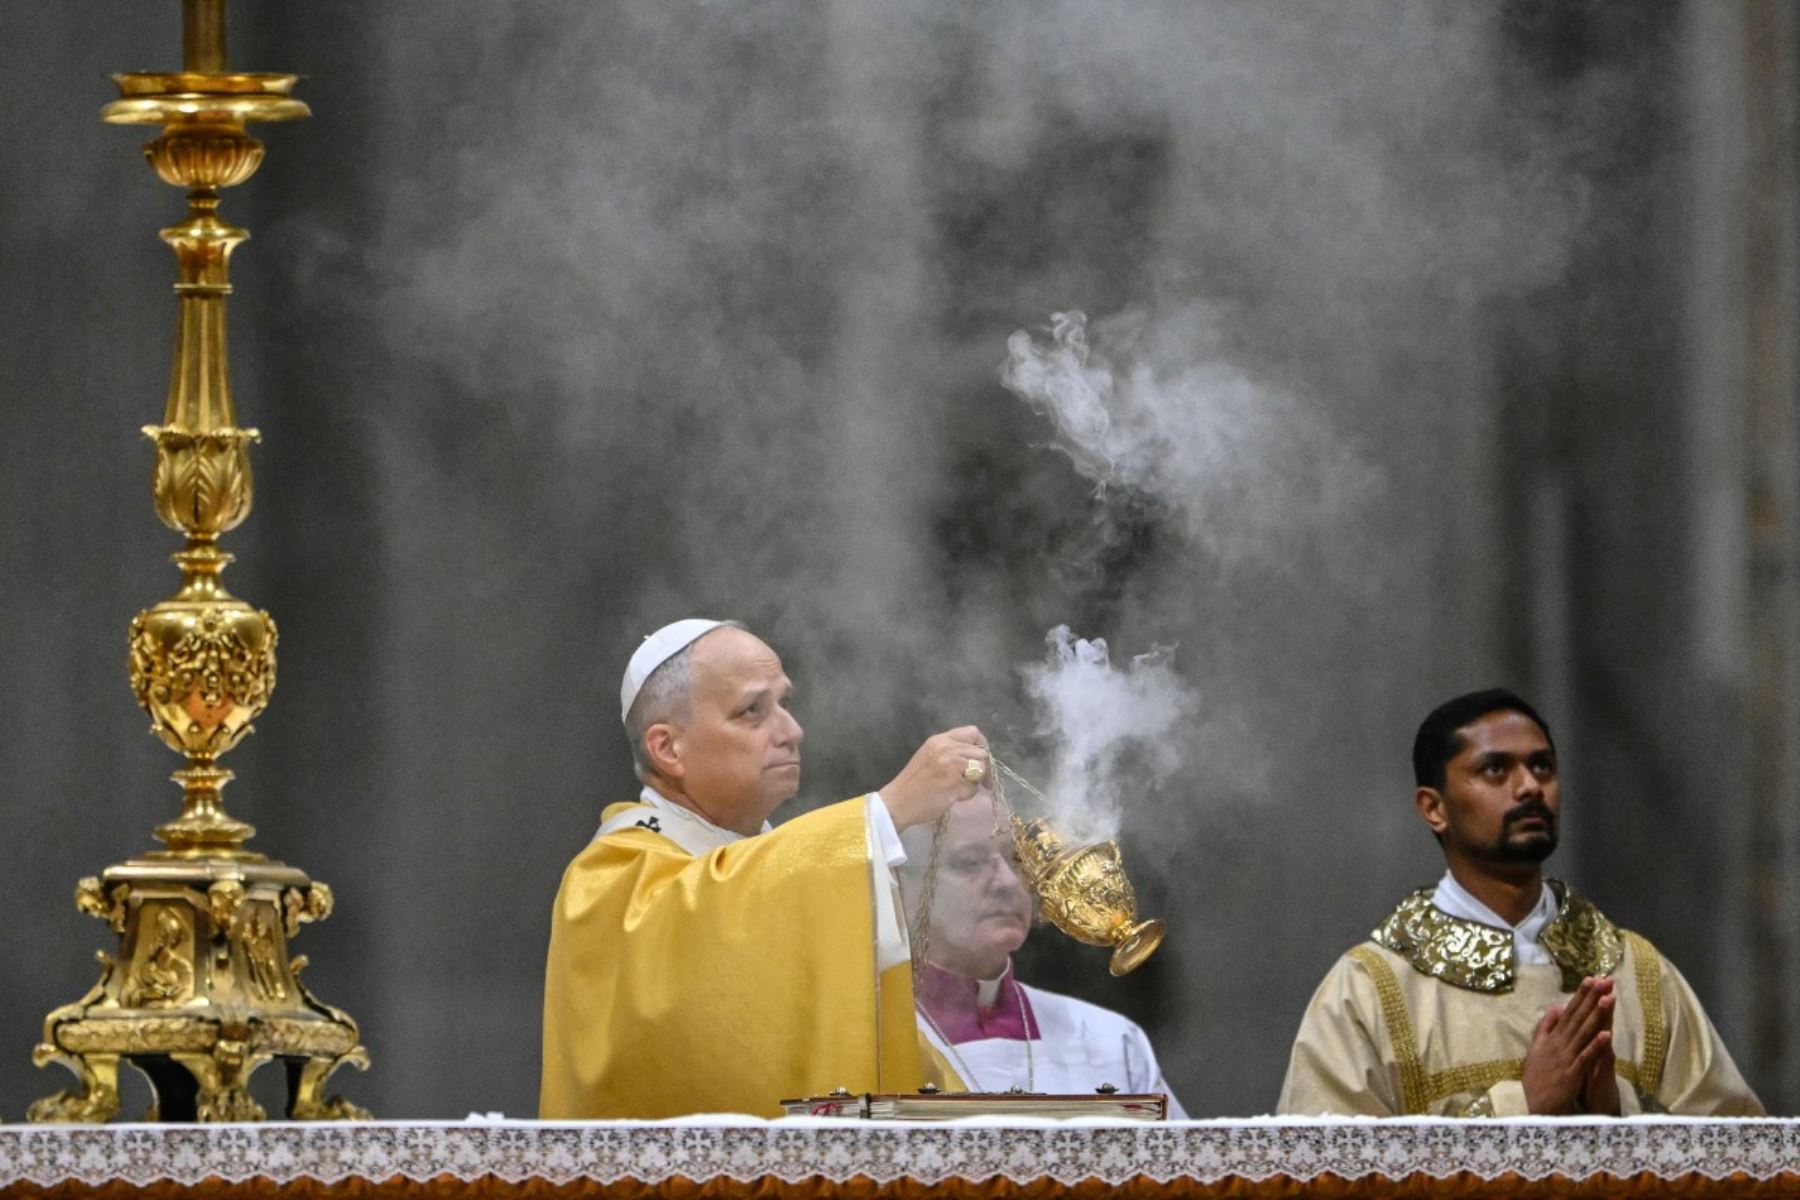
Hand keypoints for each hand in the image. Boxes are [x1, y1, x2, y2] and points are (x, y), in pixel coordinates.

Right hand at [879, 726, 988, 830]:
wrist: (898, 802)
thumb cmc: (913, 782)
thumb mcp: (929, 755)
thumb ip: (950, 751)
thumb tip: (975, 756)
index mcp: (940, 740)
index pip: (972, 732)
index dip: (982, 746)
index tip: (980, 760)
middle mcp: (946, 748)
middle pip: (981, 753)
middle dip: (982, 768)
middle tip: (976, 781)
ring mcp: (951, 765)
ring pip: (981, 769)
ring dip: (974, 782)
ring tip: (959, 788)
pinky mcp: (954, 783)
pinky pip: (973, 788)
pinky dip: (967, 795)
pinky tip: (952, 796)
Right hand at [1522, 976, 1614, 1114]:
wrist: (1534, 1103)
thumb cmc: (1538, 1077)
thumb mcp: (1537, 1048)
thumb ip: (1547, 1027)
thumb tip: (1556, 1007)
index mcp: (1552, 1037)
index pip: (1570, 1011)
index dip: (1581, 995)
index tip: (1593, 978)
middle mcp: (1559, 1043)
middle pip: (1578, 1017)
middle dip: (1591, 998)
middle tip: (1605, 980)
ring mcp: (1566, 1057)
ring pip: (1583, 1032)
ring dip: (1596, 1015)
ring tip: (1608, 999)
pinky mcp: (1572, 1072)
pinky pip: (1586, 1056)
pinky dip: (1595, 1045)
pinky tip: (1607, 1034)